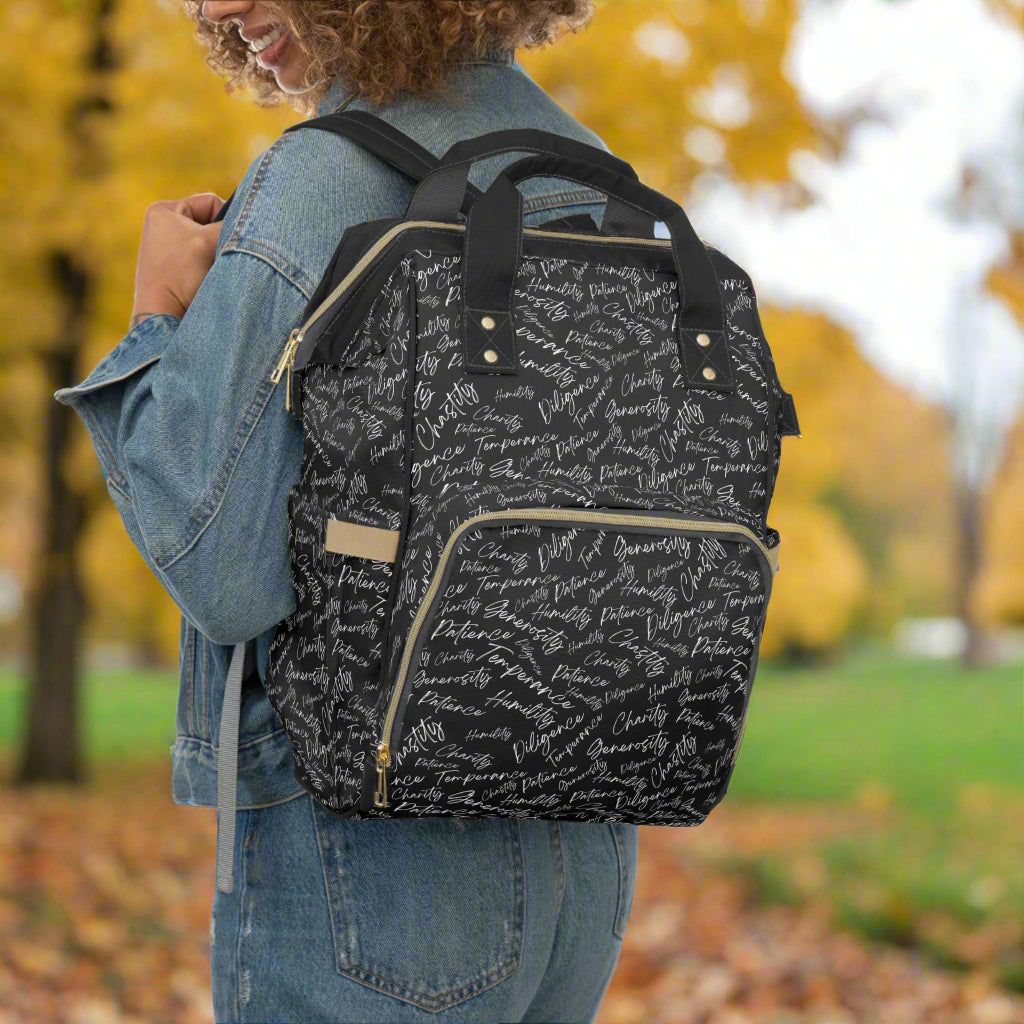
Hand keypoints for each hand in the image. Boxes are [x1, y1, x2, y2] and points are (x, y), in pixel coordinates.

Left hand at [130, 193, 225, 322]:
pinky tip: (208, 282)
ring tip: (213, 273)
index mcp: (164, 211)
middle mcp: (164, 227)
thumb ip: (233, 225)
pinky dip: (213, 270)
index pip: (211, 202)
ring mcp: (170, 250)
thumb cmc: (180, 276)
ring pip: (211, 245)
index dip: (226, 219)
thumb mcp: (209, 241)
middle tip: (220, 258)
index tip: (226, 241)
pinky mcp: (177, 271)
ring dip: (218, 257)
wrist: (163, 319)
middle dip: (221, 241)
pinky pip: (206, 262)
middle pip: (212, 224)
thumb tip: (257, 219)